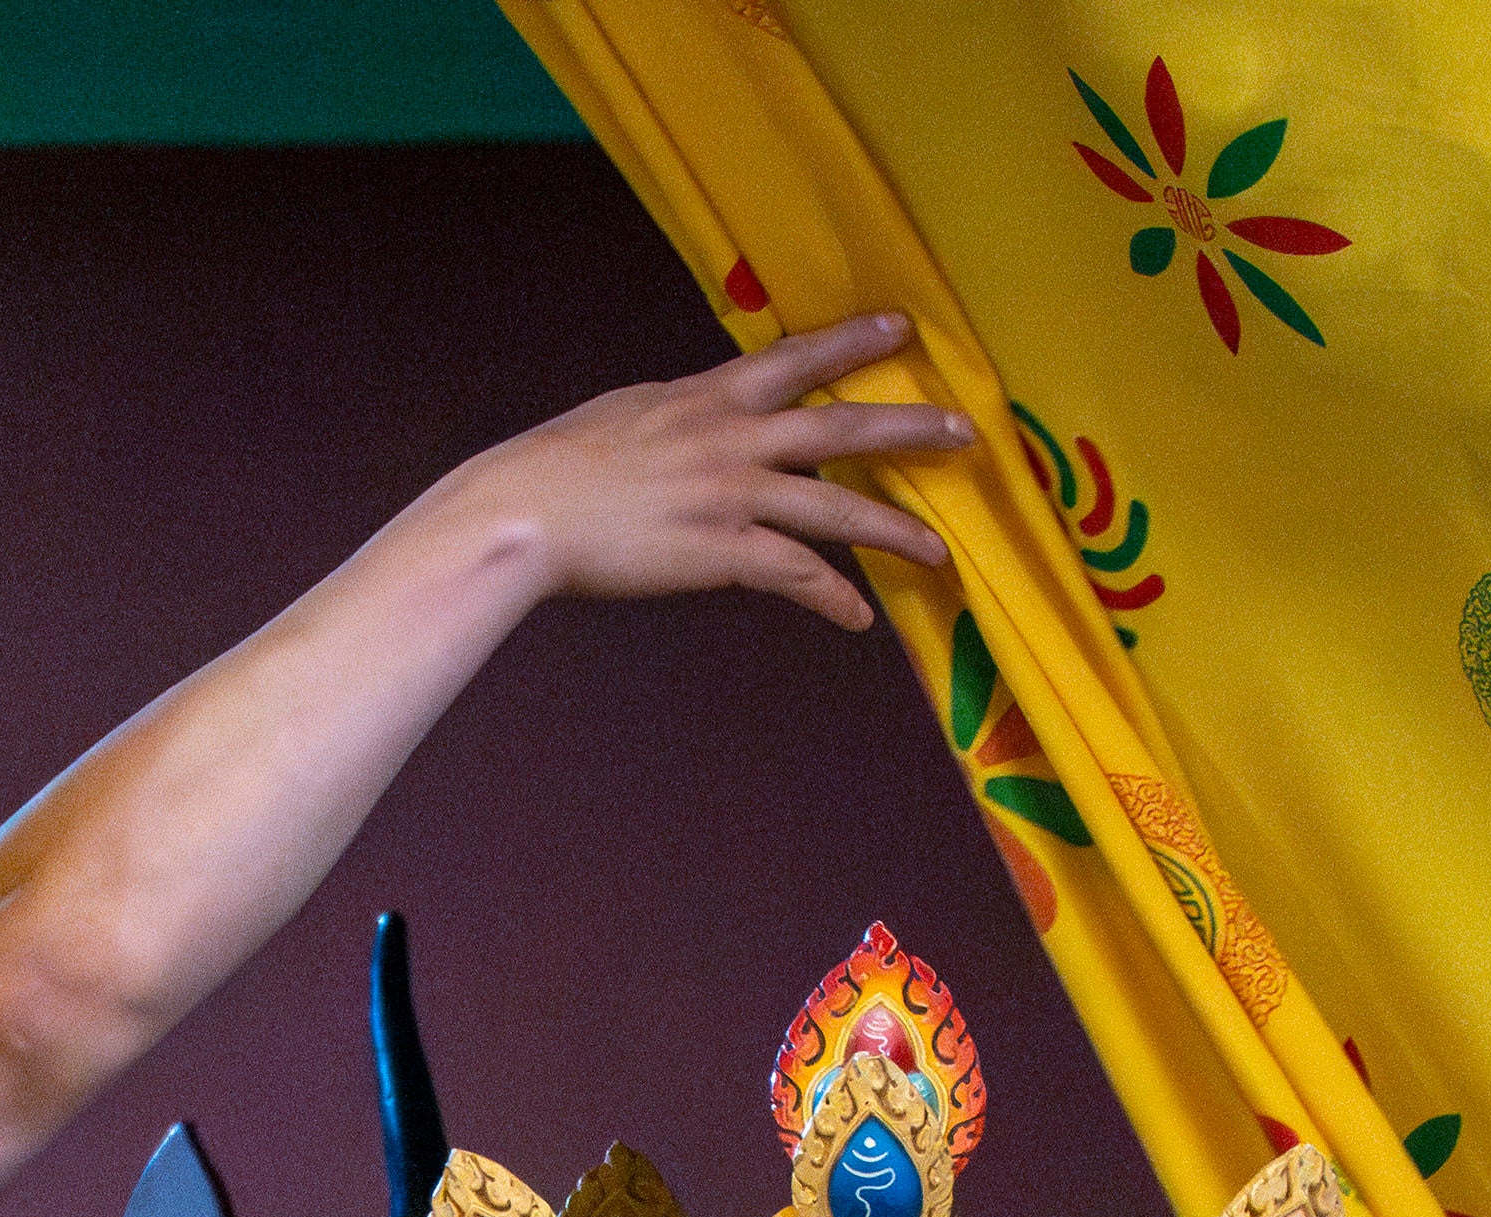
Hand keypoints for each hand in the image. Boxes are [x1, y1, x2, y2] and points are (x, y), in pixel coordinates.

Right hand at [424, 316, 969, 631]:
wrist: (525, 512)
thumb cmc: (558, 467)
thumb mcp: (626, 414)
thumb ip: (677, 414)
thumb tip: (695, 413)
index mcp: (708, 398)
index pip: (796, 358)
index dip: (852, 341)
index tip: (902, 326)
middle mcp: (732, 438)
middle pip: (841, 426)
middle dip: (909, 427)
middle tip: (966, 430)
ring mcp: (731, 496)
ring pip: (835, 507)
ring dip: (895, 530)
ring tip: (940, 552)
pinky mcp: (721, 552)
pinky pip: (796, 575)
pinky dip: (833, 598)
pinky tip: (860, 617)